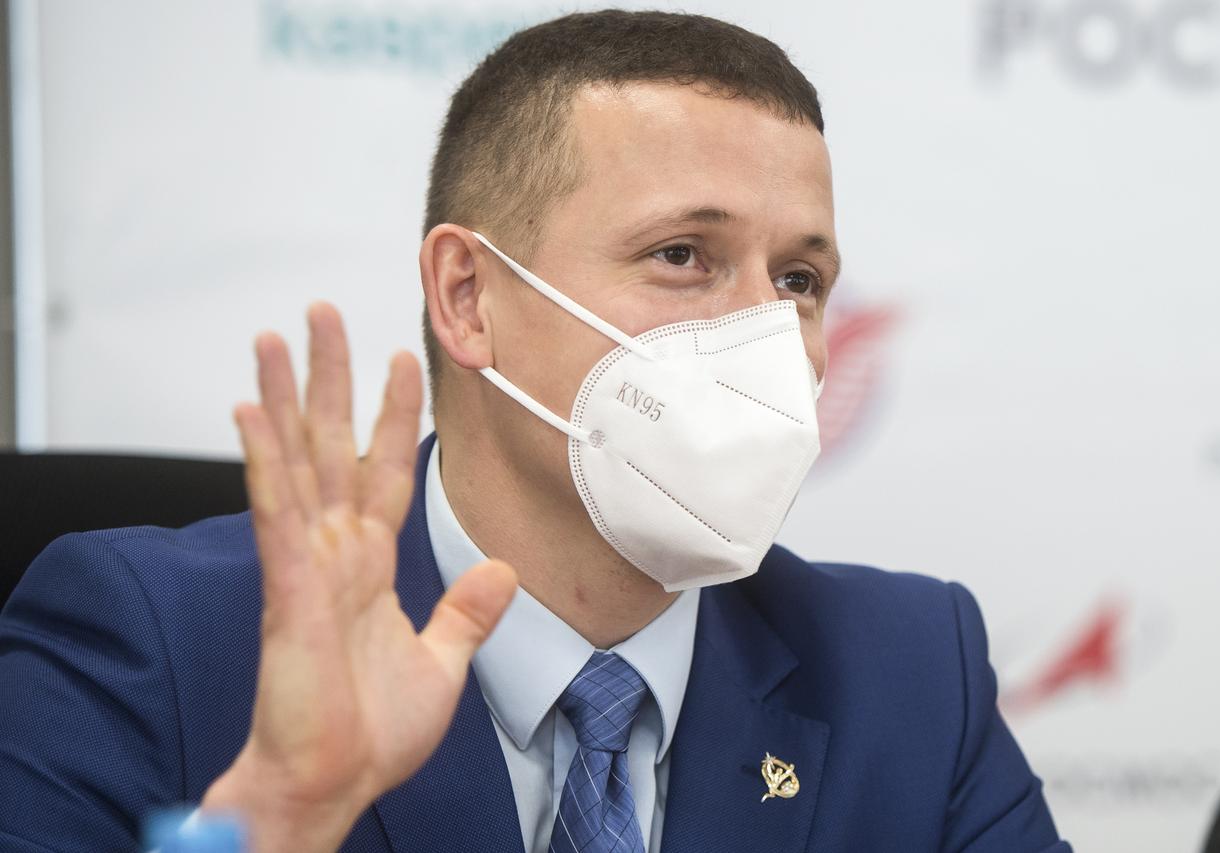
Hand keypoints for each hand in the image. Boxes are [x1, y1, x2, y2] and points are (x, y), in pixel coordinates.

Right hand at [202, 303, 516, 851]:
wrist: (333, 784)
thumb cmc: (370, 734)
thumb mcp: (441, 662)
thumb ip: (465, 612)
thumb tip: (498, 569)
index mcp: (370, 565)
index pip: (384, 469)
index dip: (393, 414)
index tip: (398, 362)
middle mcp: (335, 552)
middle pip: (331, 445)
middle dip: (327, 379)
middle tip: (321, 314)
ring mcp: (308, 565)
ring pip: (296, 462)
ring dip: (282, 398)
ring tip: (273, 338)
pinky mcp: (289, 588)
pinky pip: (276, 513)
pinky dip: (264, 462)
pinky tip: (250, 414)